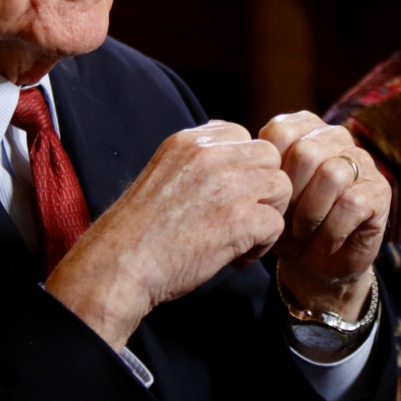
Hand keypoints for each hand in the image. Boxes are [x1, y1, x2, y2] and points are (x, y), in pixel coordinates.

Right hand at [44, 121, 291, 350]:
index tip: (227, 195)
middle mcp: (210, 155)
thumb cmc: (138, 230)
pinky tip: (236, 256)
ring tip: (241, 237)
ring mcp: (227, 184)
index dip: (243, 168)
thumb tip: (232, 163)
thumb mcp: (163, 173)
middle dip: (262, 188)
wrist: (119, 264)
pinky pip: (276, 223)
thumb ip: (197, 162)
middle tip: (242, 216)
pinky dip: (262, 244)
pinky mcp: (239, 218)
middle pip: (269, 157)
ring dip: (268, 214)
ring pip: (281, 186)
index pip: (242, 136)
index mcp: (189, 141)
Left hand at [260, 112, 388, 322]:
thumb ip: (260, 172)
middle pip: (306, 152)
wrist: (313, 263)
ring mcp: (362, 161)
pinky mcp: (380, 190)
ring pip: (332, 175)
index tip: (268, 196)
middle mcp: (335, 136)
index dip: (270, 169)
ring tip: (304, 231)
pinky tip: (325, 242)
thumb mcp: (265, 196)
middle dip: (290, 193)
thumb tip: (253, 161)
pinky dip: (332, 230)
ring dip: (311, 213)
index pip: (281, 131)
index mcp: (304, 129)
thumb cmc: (285, 222)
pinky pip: (353, 203)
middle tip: (286, 217)